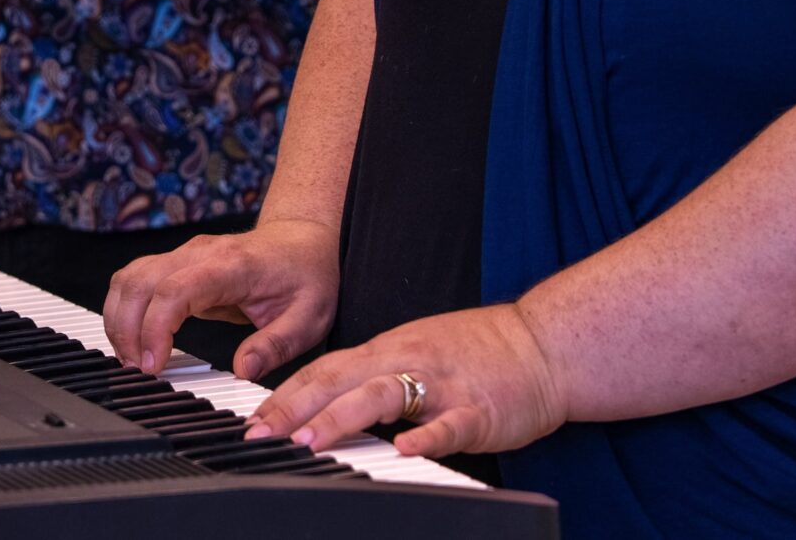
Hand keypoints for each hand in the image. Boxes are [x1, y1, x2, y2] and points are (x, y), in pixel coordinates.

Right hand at [102, 217, 338, 381]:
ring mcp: (185, 255)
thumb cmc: (307, 275)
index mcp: (232, 266)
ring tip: (130, 359)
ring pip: (130, 277)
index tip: (152, 365)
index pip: (175, 290)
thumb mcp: (308, 317)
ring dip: (119, 319)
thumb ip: (276, 345)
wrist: (304, 240)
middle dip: (127, 329)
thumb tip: (243, 370)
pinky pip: (136, 280)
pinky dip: (124, 309)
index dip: (155, 328)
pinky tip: (132, 339)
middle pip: (140, 281)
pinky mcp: (177, 264)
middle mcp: (201, 254)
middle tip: (137, 370)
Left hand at [243, 303, 566, 459]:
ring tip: (309, 440)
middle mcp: (409, 360)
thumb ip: (372, 373)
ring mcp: (443, 385)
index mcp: (390, 348)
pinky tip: (405, 450)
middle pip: (341, 380)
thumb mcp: (415, 350)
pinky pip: (448, 425)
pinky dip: (425, 437)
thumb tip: (323, 401)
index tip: (253, 419)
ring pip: (384, 396)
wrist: (542, 344)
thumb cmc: (477, 352)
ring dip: (342, 418)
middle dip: (296, 407)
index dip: (286, 393)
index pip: (326, 368)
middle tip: (260, 432)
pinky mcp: (478, 411)